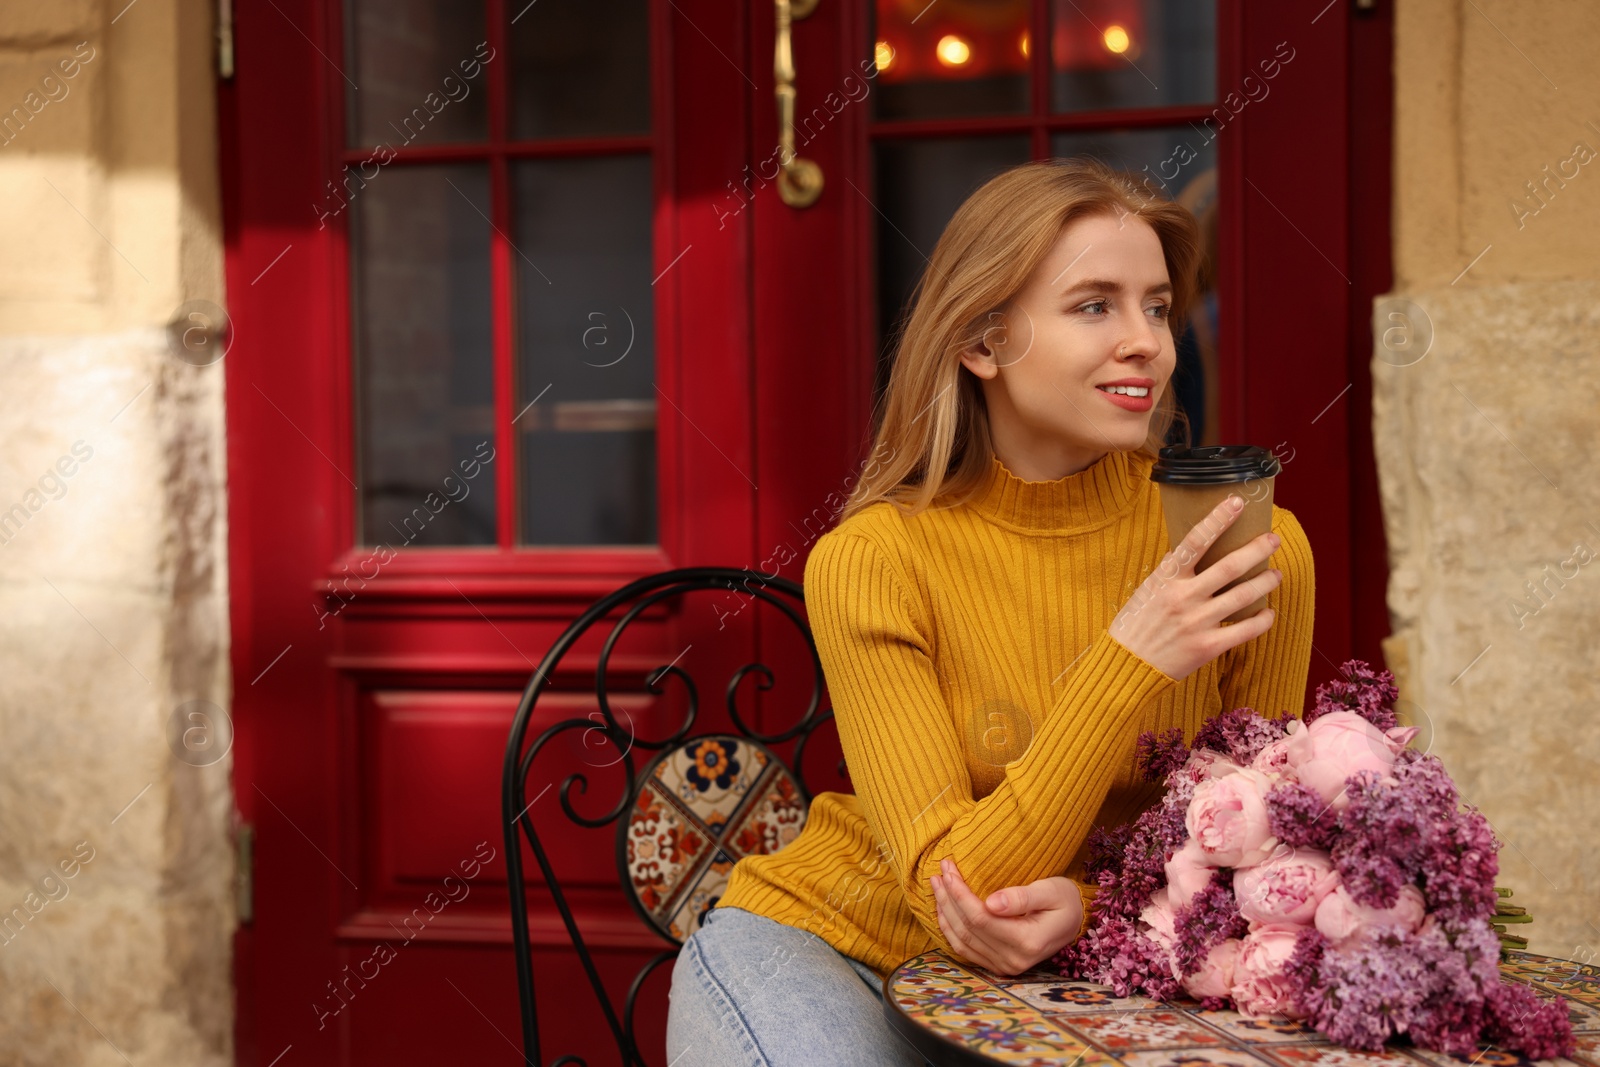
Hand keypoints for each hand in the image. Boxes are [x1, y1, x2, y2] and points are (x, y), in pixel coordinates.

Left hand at [930, 859, 1084, 974]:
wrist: (1076, 921)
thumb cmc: (1065, 900)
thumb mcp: (1051, 891)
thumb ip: (1022, 897)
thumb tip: (992, 903)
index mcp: (1028, 942)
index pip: (981, 918)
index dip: (960, 894)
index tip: (949, 869)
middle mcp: (1014, 961)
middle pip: (967, 929)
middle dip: (948, 898)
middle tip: (939, 871)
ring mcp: (1005, 967)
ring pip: (961, 941)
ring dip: (945, 912)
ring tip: (936, 885)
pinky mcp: (998, 966)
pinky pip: (965, 950)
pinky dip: (950, 929)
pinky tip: (943, 908)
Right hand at [1108, 493, 1282, 681]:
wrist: (1127, 665)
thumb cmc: (1135, 624)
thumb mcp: (1147, 590)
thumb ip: (1171, 572)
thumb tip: (1188, 550)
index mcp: (1166, 579)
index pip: (1195, 541)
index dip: (1218, 519)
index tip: (1237, 502)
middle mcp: (1184, 597)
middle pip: (1229, 566)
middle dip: (1256, 549)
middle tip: (1273, 539)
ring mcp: (1197, 622)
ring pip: (1243, 596)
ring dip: (1265, 582)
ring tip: (1275, 574)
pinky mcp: (1208, 647)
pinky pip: (1245, 630)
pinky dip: (1262, 620)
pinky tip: (1268, 612)